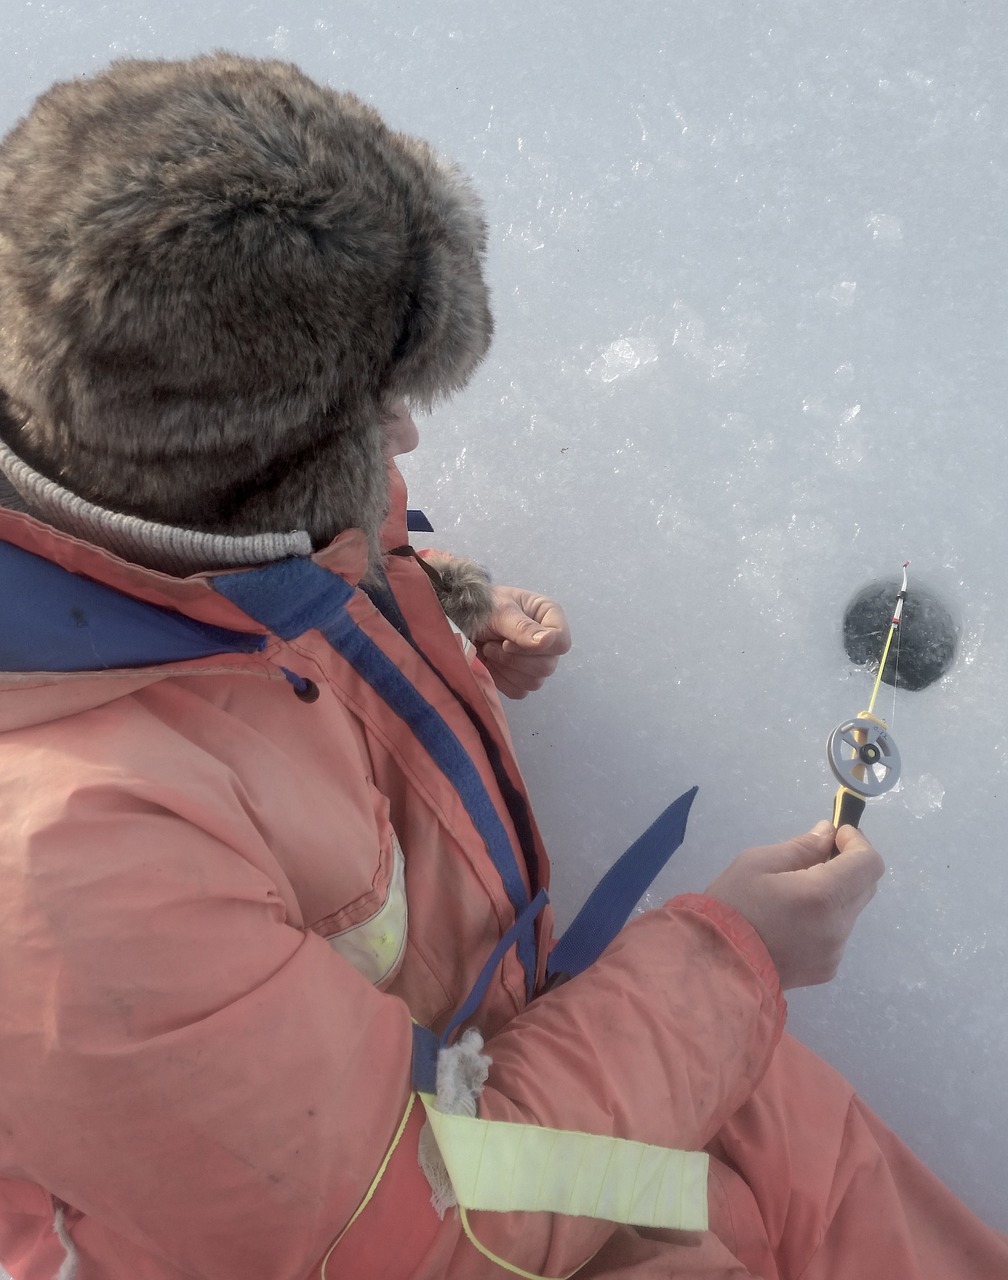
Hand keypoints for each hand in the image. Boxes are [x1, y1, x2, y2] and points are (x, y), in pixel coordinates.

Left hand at [473, 586, 571, 698]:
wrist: (459, 620)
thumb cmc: (481, 608)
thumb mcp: (499, 611)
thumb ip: (522, 627)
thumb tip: (549, 641)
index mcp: (549, 616)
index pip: (561, 643)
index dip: (538, 647)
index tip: (508, 642)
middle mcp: (547, 641)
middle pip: (547, 666)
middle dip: (515, 658)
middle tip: (493, 644)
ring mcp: (535, 662)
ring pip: (534, 682)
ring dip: (506, 668)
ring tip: (490, 650)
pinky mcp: (520, 679)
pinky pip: (519, 691)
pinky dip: (502, 680)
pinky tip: (491, 664)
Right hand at [703, 822, 885, 989]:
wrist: (716, 966)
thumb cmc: (731, 907)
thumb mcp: (756, 863)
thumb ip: (800, 847)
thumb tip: (827, 834)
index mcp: (822, 896)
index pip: (868, 863)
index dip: (857, 841)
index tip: (836, 834)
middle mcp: (838, 926)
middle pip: (866, 885)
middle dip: (848, 864)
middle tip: (816, 856)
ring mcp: (835, 951)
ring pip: (850, 909)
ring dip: (835, 893)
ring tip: (795, 893)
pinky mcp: (827, 968)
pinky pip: (838, 933)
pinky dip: (825, 918)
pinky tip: (792, 920)